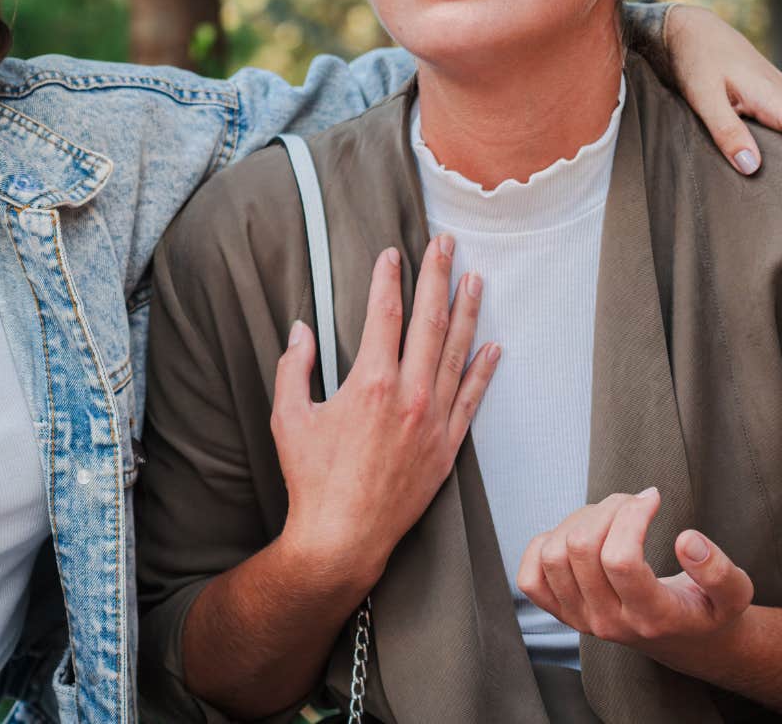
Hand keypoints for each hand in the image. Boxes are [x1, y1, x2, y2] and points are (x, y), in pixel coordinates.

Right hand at [270, 237, 499, 587]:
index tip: (393, 253)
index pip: (385, 314)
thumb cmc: (310, 479)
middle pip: (429, 321)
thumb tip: (301, 330)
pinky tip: (493, 346)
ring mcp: (433, 421)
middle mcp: (409, 395)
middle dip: (438, 277)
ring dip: (467, 311)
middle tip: (445, 244)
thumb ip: (294, 367)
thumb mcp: (289, 417)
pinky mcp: (446, 447)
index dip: (389, 279)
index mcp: (370, 382)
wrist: (342, 537)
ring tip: (475, 278)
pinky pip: (471, 399)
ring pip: (456, 352)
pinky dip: (483, 370)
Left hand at [518, 487, 753, 661]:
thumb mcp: (735, 594)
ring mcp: (579, 620)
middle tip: (633, 502)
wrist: (687, 642)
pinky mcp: (561, 613)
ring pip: (553, 554)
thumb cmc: (709, 610)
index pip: (621, 560)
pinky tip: (579, 536)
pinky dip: (546, 544)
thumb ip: (719, 570)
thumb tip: (686, 539)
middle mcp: (608, 623)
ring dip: (579, 520)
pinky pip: (529, 576)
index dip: (632, 516)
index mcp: (651, 618)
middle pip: (581, 549)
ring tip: (610, 516)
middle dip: (607, 509)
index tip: (652, 497)